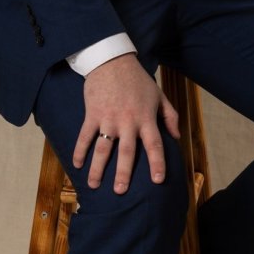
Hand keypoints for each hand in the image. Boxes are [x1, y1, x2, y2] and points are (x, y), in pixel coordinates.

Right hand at [72, 53, 180, 193]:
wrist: (112, 61)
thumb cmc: (138, 79)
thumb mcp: (159, 95)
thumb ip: (170, 116)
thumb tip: (175, 137)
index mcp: (146, 118)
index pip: (154, 145)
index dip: (157, 163)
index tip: (158, 180)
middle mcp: (128, 122)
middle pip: (126, 152)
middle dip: (123, 173)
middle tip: (120, 192)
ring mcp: (108, 119)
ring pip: (103, 148)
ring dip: (97, 168)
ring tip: (94, 185)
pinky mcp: (92, 114)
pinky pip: (85, 135)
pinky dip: (80, 150)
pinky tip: (77, 164)